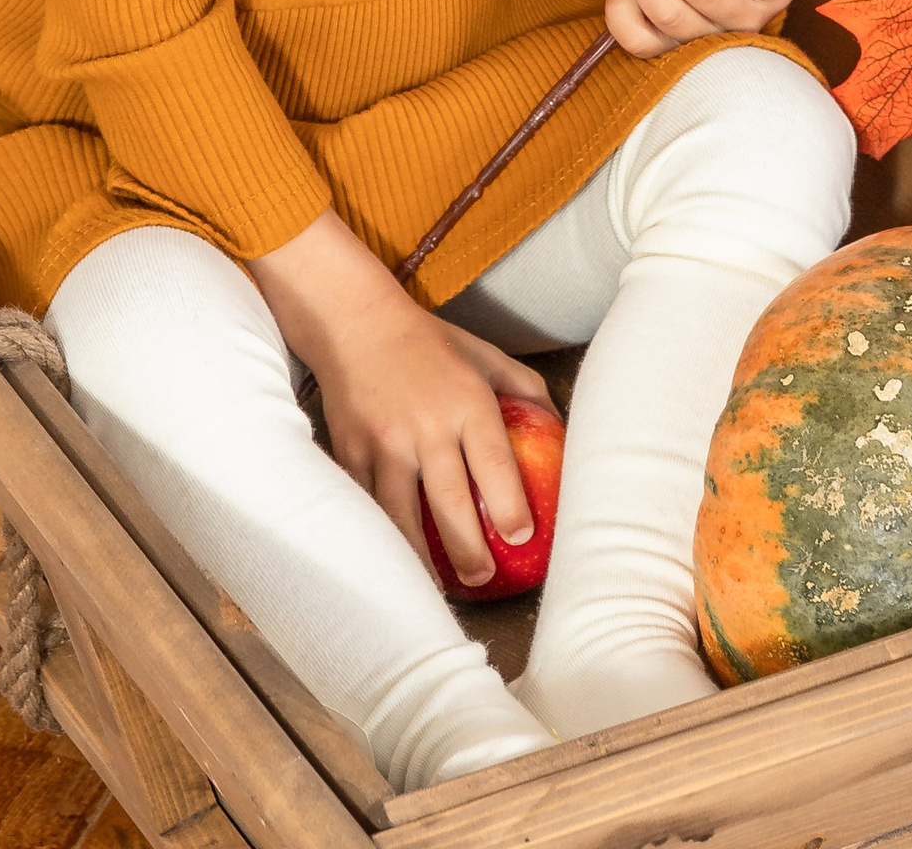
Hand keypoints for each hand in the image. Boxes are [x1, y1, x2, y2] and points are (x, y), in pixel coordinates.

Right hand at [246, 212, 554, 585]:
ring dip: (422, 558)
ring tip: (442, 587)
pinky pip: (369, 505)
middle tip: (484, 579)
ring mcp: (384, 443)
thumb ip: (524, 388)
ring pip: (402, 515)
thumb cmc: (429, 342)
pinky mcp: (351, 452)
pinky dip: (384, 535)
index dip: (509, 503)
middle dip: (468, 549)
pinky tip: (398, 559)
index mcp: (466, 401)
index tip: (522, 534)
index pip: (493, 462)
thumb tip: (561, 428)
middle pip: (449, 502)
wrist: (355, 323)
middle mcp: (426, 425)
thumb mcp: (483, 354)